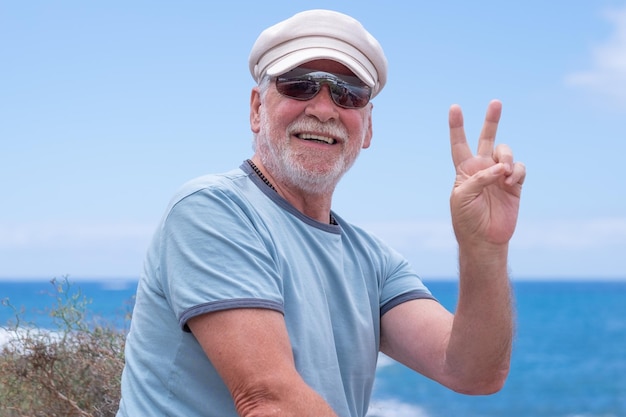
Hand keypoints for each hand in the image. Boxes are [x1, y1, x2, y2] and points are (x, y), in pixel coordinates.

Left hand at [449, 100, 525, 246]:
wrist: (484, 239)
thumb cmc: (466, 219)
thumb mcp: (462, 196)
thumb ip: (478, 178)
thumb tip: (500, 169)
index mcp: (464, 170)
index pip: (459, 144)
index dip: (457, 126)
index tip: (454, 107)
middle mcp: (482, 168)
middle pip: (487, 138)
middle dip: (491, 120)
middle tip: (495, 102)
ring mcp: (499, 175)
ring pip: (505, 152)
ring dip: (505, 158)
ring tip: (503, 172)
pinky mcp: (515, 184)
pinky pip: (519, 168)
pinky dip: (516, 171)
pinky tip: (510, 180)